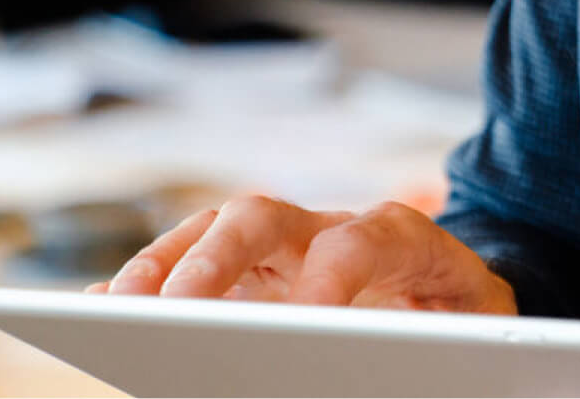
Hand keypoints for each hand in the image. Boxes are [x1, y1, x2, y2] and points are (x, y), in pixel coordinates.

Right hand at [87, 195, 515, 313]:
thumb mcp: (475, 331)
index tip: (298, 325)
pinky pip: (190, 263)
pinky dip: (148, 281)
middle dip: (215, 257)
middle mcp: (331, 229)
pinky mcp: (249, 269)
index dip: (325, 280)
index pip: (358, 243)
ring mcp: (283, 246)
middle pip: (265, 216)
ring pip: (213, 232)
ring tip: (119, 310)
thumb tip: (385, 363)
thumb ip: (440, 342)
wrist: (463, 290)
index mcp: (400, 240)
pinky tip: (104, 309)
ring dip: (162, 268)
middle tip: (174, 308)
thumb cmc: (466, 317)